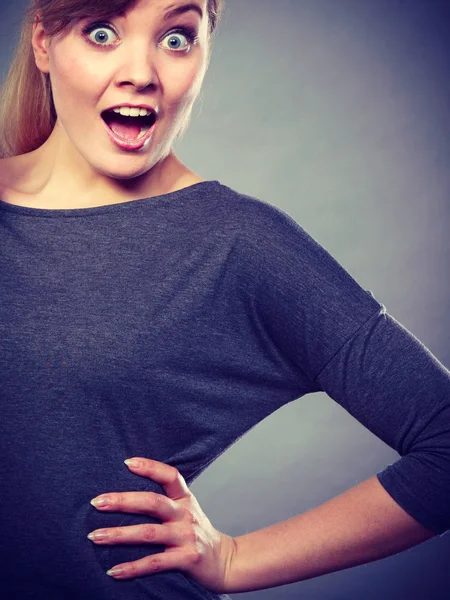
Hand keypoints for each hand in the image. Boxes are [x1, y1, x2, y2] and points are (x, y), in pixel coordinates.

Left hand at [88, 457, 235, 592]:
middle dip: (123, 501)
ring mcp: (187, 537)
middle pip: (152, 502)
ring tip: (96, 536)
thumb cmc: (197, 534)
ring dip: (119, 534)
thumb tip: (126, 495)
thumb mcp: (187, 510)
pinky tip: (114, 571)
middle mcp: (186, 514)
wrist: (225, 562)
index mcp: (185, 499)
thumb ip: (166, 501)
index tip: (126, 463)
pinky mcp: (187, 559)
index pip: (170, 476)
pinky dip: (133, 567)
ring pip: (149, 533)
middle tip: (97, 502)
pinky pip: (155, 563)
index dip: (150, 467)